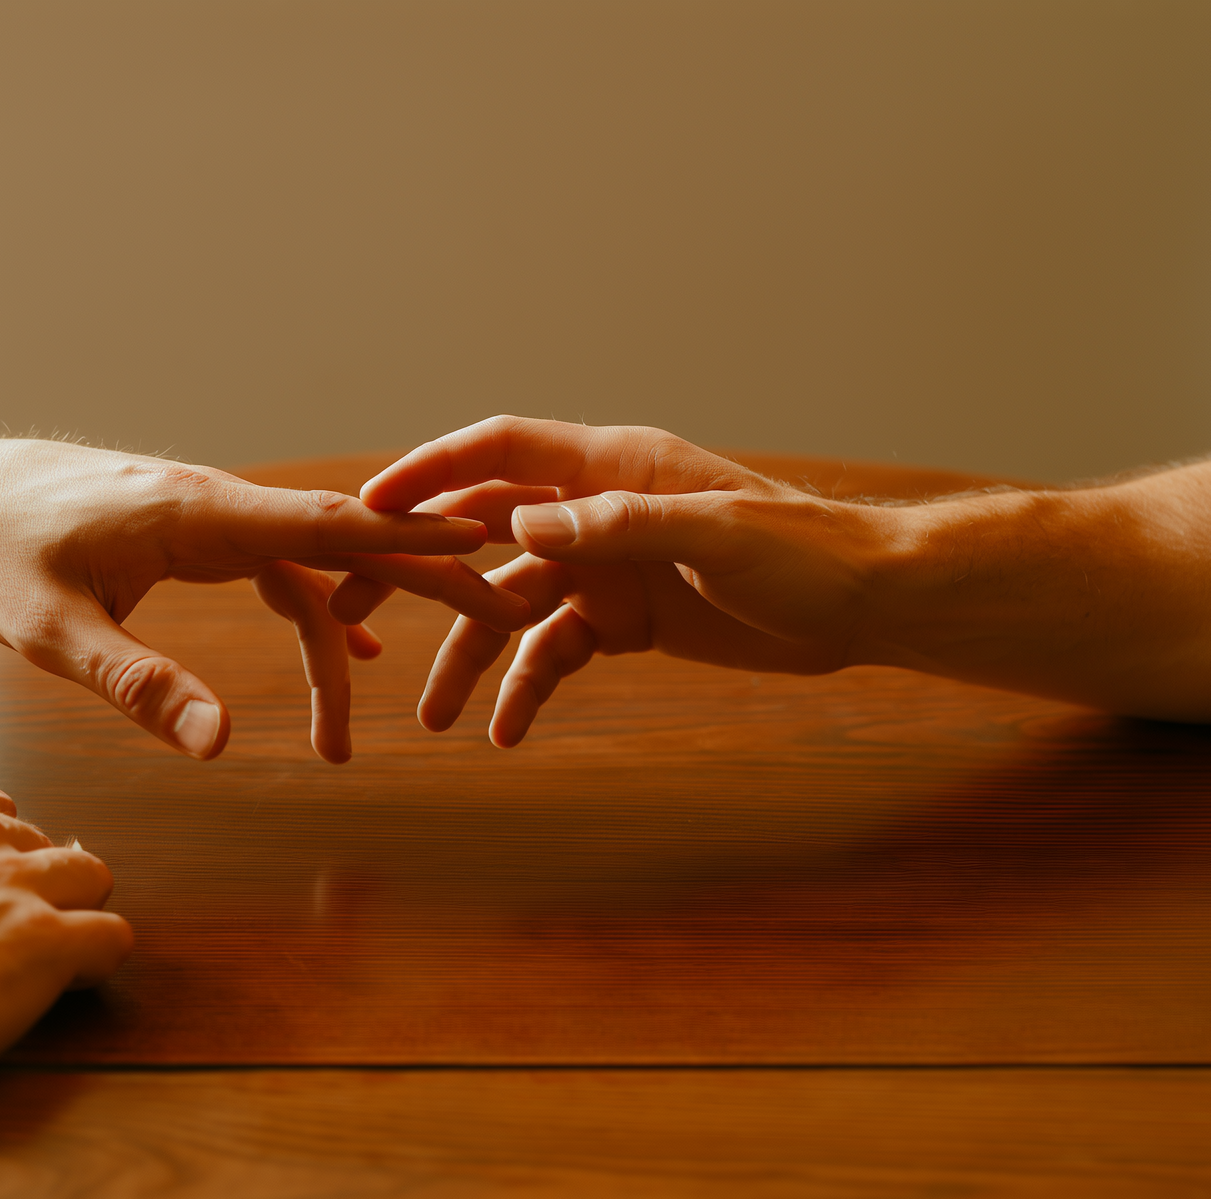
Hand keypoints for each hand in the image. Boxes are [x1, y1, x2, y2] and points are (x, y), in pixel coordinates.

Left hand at [0, 433, 531, 763]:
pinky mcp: (190, 538)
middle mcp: (214, 507)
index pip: (323, 525)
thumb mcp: (50, 630)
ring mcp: (206, 520)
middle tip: (505, 602)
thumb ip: (137, 683)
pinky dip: (314, 617)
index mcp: (194, 514)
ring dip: (350, 634)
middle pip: (343, 541)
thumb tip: (221, 747)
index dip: (407, 537)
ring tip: (373, 723)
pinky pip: (274, 575)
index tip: (483, 537)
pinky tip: (348, 658)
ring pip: (308, 572)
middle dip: (424, 575)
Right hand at [0, 767, 128, 1198]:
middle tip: (3, 937)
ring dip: (74, 915)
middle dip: (28, 887)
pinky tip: (66, 988)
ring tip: (48, 961)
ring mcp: (12, 882)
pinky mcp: (44, 942)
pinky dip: (95, 963)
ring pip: (89, 876)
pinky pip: (110, 937)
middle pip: (36, 843)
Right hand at [346, 416, 889, 744]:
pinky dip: (528, 691)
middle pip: (481, 530)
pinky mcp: (624, 619)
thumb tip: (519, 523)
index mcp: (612, 468)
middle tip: (350, 612)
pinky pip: (556, 654)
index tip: (367, 506)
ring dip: (469, 657)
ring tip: (429, 719)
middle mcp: (595, 511)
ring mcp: (605, 567)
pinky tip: (505, 734)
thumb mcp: (716, 534)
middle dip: (418, 571)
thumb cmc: (803, 551)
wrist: (860, 603)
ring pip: (510, 608)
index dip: (428, 473)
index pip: (499, 452)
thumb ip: (620, 525)